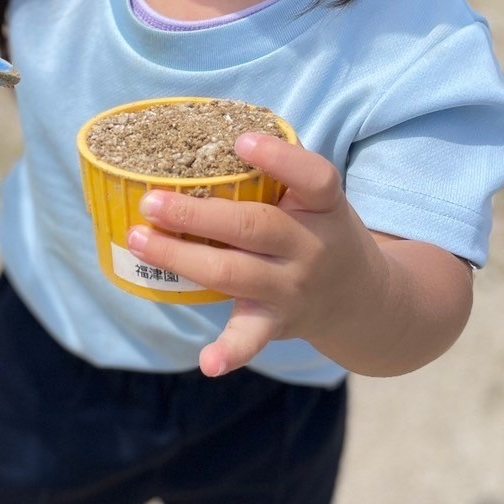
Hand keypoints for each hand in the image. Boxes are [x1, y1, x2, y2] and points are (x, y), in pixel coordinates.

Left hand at [125, 132, 390, 376]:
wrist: (363, 299)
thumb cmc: (319, 230)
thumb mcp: (316, 198)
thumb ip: (277, 173)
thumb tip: (198, 140)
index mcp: (323, 206)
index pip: (314, 177)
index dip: (279, 158)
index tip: (241, 143)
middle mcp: (312, 248)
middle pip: (254, 227)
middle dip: (197, 214)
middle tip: (151, 201)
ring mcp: (294, 289)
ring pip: (235, 274)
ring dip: (182, 259)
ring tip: (140, 240)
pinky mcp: (277, 322)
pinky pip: (252, 339)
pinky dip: (230, 352)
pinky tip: (207, 363)